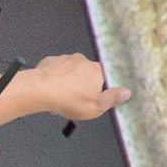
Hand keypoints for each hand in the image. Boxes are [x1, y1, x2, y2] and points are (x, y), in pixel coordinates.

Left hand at [2, 52, 119, 123]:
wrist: (41, 90)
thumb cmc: (68, 99)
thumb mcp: (96, 107)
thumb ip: (113, 99)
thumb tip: (126, 92)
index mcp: (96, 70)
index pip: (105, 75)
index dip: (100, 87)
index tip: (96, 94)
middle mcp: (82, 60)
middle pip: (86, 75)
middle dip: (81, 89)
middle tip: (74, 103)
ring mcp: (66, 59)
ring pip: (70, 74)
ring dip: (67, 85)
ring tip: (60, 101)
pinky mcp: (51, 61)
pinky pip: (56, 71)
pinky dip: (55, 80)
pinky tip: (50, 92)